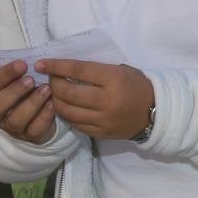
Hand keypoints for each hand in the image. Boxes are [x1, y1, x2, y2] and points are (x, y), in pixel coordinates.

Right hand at [0, 60, 55, 143]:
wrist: (37, 116)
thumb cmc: (26, 91)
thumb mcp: (19, 80)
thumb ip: (21, 73)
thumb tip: (34, 60)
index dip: (5, 74)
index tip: (22, 64)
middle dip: (14, 91)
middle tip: (31, 80)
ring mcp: (12, 128)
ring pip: (16, 120)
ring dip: (32, 103)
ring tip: (46, 89)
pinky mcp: (29, 136)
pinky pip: (34, 130)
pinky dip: (44, 116)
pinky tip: (53, 104)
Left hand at [35, 60, 153, 139]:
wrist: (156, 111)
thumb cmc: (137, 85)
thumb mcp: (120, 70)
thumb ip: (96, 70)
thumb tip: (65, 68)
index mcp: (113, 79)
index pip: (78, 70)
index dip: (57, 66)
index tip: (41, 64)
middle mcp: (107, 100)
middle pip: (68, 92)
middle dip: (53, 84)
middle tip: (50, 79)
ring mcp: (103, 119)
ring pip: (67, 111)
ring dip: (55, 100)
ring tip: (54, 93)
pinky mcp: (100, 133)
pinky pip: (75, 124)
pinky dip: (66, 114)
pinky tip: (64, 107)